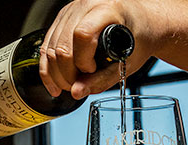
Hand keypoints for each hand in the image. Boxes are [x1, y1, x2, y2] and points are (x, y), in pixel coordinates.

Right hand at [39, 0, 169, 98]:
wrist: (140, 23)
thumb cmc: (139, 39)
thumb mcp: (127, 62)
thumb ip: (102, 79)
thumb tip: (77, 92)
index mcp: (107, 9)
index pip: (83, 36)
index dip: (83, 61)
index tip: (92, 71)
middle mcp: (85, 5)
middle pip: (62, 45)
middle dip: (67, 75)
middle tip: (78, 86)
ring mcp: (71, 11)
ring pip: (50, 47)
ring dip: (57, 74)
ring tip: (71, 86)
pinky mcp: (62, 19)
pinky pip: (47, 46)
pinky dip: (48, 68)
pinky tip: (55, 84)